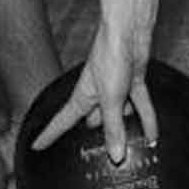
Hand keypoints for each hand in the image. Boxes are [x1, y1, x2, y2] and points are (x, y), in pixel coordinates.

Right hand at [29, 22, 155, 163]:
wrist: (129, 33)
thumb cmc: (111, 57)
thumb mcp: (111, 99)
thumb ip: (114, 128)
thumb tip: (115, 155)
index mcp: (82, 97)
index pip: (61, 122)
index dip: (49, 135)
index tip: (36, 147)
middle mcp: (97, 94)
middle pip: (94, 121)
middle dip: (96, 136)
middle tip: (98, 155)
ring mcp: (116, 89)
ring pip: (120, 115)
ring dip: (127, 129)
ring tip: (133, 148)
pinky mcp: (133, 83)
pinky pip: (140, 106)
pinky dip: (147, 120)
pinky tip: (152, 135)